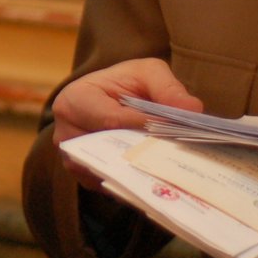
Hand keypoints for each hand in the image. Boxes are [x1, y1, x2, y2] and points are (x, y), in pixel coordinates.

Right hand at [51, 58, 202, 187]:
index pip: (111, 120)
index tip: (174, 129)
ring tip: (170, 165)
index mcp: (75, 100)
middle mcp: (65, 133)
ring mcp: (73, 160)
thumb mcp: (147, 73)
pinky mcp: (86, 178)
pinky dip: (136, 182)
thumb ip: (167, 87)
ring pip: (111, 172)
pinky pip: (113, 185)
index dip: (144, 126)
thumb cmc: (124, 84)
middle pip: (110, 150)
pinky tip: (158, 175)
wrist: (109, 100)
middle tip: (178, 152)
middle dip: (145, 151)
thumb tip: (191, 109)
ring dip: (141, 170)